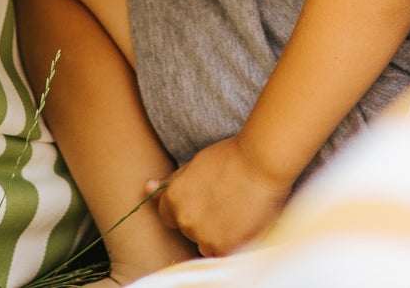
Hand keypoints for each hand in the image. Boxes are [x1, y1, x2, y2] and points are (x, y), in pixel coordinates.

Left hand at [149, 135, 294, 255]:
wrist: (262, 162)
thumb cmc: (231, 157)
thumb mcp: (195, 165)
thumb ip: (171, 182)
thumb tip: (147, 187)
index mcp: (173, 199)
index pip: (168, 217)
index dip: (187, 209)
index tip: (203, 202)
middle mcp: (184, 220)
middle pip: (189, 231)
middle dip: (203, 222)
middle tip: (226, 204)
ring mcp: (204, 236)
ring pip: (206, 244)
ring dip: (218, 235)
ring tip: (237, 213)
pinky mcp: (225, 248)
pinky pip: (224, 253)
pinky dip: (233, 242)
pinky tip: (244, 223)